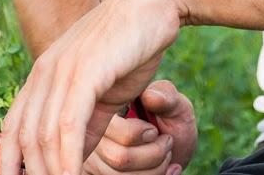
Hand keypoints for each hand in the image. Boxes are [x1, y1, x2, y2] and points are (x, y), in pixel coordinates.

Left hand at [0, 0, 181, 174]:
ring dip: (52, 172)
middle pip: (24, 137)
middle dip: (32, 173)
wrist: (150, 5)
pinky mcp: (84, 71)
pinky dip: (68, 157)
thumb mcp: (101, 92)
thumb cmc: (129, 48)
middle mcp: (44, 72)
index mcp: (43, 75)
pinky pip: (69, 124)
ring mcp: (61, 70)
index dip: (10, 162)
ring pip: (45, 136)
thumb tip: (71, 156)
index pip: (14, 126)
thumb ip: (84, 122)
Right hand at [81, 81, 196, 174]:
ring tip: (165, 156)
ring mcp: (93, 155)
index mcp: (101, 105)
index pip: (111, 129)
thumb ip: (165, 96)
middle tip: (165, 143)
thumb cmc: (169, 118)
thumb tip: (149, 97)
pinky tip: (166, 170)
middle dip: (153, 155)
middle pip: (118, 158)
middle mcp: (90, 129)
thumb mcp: (174, 103)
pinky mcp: (98, 171)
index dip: (138, 135)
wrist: (174, 141)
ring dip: (155, 170)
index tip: (154, 130)